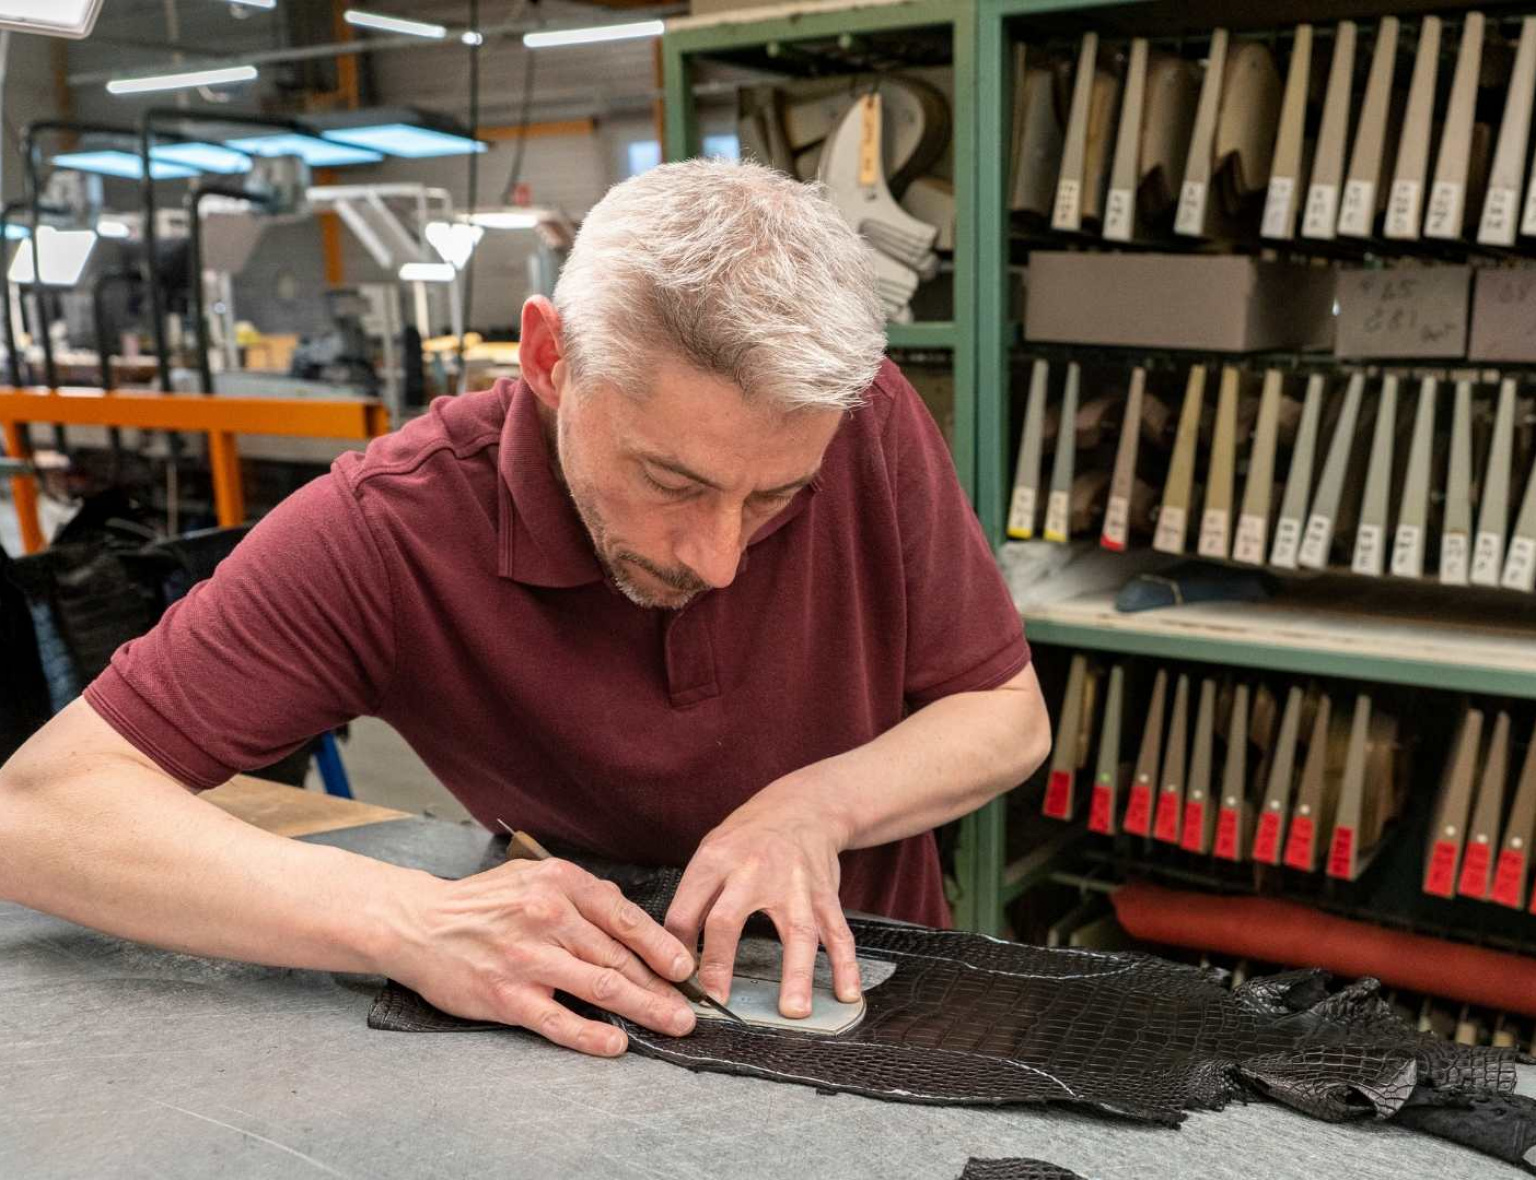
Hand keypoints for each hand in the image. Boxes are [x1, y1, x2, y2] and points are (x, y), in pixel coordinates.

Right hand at [390, 857, 697, 1056]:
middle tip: (689, 1006)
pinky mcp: (507, 996)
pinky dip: (592, 1035)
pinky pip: (559, 1021)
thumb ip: (581, 893)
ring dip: (643, 1009)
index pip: (624, 917)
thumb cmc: (482, 903)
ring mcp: (528, 959)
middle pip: (619, 956)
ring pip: (600, 986)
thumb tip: (625, 913)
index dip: (661, 947)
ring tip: (671, 1023)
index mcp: (559, 882)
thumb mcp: (533, 875)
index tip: (684, 968)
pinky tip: (617, 1043)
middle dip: (661, 985)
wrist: (419, 925)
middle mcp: (547, 917)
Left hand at [665, 784, 860, 1018]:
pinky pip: (838, 932)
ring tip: (794, 1011)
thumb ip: (694, 899)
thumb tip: (676, 953)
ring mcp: (794, 884)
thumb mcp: (711, 853)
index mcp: (715, 861)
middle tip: (717, 1001)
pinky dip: (845, 964)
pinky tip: (846, 992)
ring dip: (796, 974)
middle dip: (719, 963)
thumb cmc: (749, 837)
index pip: (685, 911)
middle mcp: (752, 871)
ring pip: (796, 931)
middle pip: (728, 919)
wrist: (802, 807)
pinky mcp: (825, 895)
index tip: (678, 982)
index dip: (676, 950)